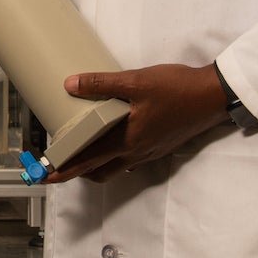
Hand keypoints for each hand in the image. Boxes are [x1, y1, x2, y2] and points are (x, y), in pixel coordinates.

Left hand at [43, 62, 228, 182]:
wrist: (213, 97)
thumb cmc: (177, 90)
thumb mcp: (135, 81)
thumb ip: (101, 84)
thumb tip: (70, 84)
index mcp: (126, 141)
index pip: (87, 162)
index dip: (64, 171)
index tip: (44, 176)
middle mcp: (136, 153)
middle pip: (99, 171)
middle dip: (77, 171)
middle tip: (59, 163)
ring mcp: (149, 152)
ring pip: (115, 166)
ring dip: (96, 164)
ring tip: (81, 149)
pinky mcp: (159, 146)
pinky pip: (130, 158)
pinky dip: (114, 155)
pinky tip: (111, 138)